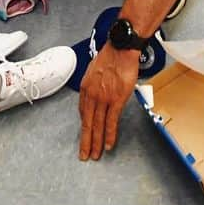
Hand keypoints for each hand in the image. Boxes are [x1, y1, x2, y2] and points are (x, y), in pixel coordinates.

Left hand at [79, 44, 139, 160]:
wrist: (120, 49)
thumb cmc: (110, 56)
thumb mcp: (94, 70)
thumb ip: (94, 83)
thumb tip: (96, 90)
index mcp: (85, 88)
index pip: (82, 112)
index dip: (84, 125)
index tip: (85, 134)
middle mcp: (92, 95)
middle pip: (87, 123)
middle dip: (85, 141)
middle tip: (84, 154)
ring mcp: (103, 99)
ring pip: (97, 125)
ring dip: (96, 142)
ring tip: (95, 154)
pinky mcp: (116, 100)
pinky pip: (111, 122)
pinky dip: (109, 135)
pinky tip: (108, 145)